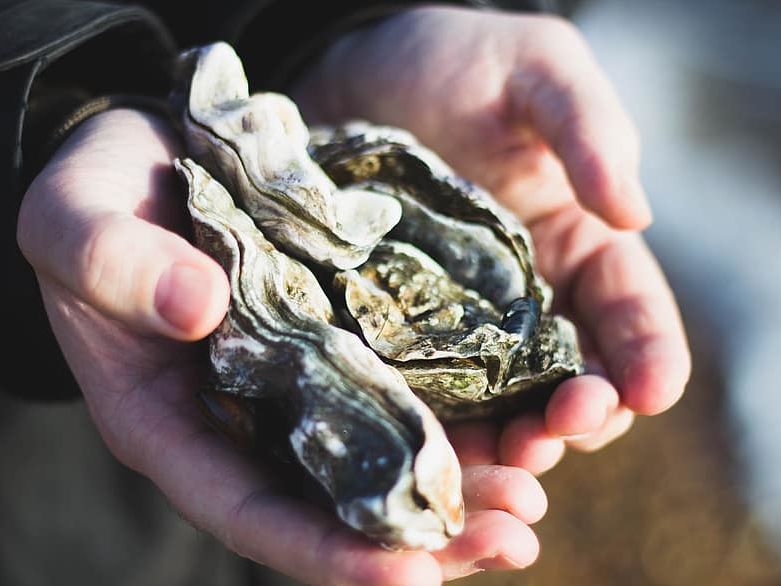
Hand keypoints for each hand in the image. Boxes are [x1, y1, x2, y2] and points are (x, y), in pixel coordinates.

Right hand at [17, 109, 548, 583]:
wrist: (152, 154)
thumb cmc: (98, 198)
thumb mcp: (78, 223)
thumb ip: (116, 266)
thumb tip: (197, 307)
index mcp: (172, 422)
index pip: (250, 511)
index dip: (327, 552)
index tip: (412, 575)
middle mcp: (247, 415)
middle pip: (335, 499)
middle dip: (421, 531)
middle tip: (510, 538)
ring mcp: (300, 376)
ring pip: (382, 449)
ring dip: (459, 478)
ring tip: (532, 495)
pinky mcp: (341, 330)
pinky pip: (402, 379)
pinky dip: (457, 403)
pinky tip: (516, 408)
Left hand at [292, 7, 691, 471]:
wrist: (354, 73)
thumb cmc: (454, 62)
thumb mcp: (536, 72)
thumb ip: (589, 132)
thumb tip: (634, 214)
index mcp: (576, 244)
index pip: (628, 312)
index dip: (647, 356)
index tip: (651, 391)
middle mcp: (526, 297)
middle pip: (570, 376)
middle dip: (577, 413)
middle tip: (559, 430)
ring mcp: (460, 321)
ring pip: (502, 401)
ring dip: (511, 438)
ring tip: (504, 456)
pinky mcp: (397, 329)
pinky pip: (426, 388)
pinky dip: (438, 425)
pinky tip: (430, 443)